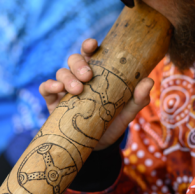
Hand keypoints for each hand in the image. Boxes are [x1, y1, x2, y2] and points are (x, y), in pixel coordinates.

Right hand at [39, 38, 153, 149]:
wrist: (96, 148)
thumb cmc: (111, 124)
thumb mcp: (126, 113)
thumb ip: (137, 99)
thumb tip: (148, 81)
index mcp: (96, 73)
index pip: (91, 54)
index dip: (89, 45)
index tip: (93, 44)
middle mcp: (79, 78)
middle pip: (74, 60)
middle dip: (79, 64)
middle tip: (88, 75)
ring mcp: (64, 89)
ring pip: (61, 72)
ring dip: (68, 77)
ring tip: (77, 90)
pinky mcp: (53, 101)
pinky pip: (46, 88)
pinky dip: (49, 85)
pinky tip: (57, 89)